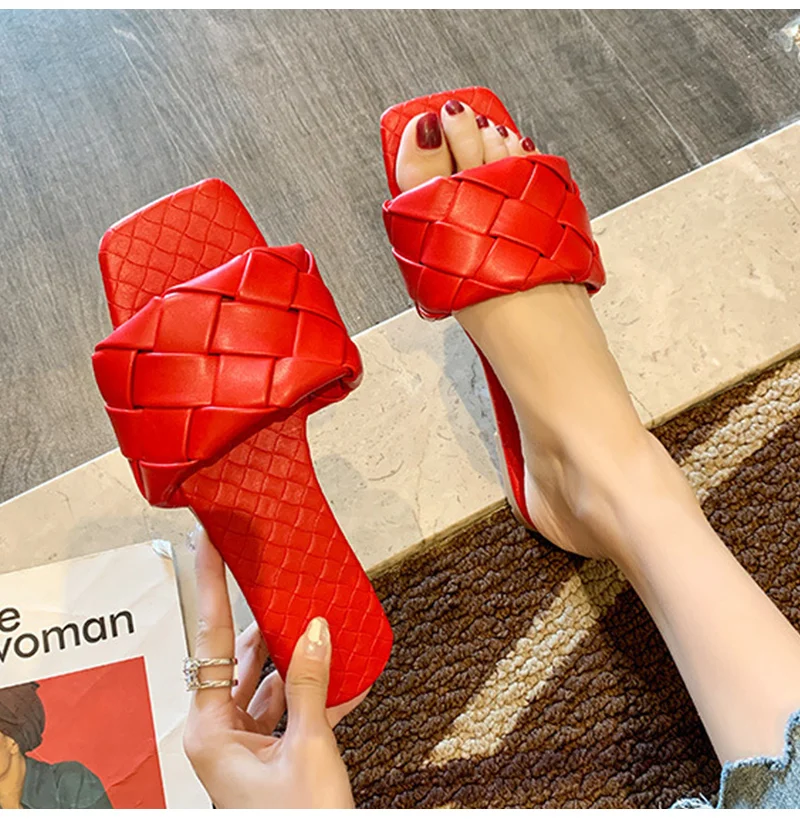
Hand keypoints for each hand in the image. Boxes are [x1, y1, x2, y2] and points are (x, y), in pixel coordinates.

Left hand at [182, 529, 365, 807]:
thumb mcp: (307, 747)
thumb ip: (310, 684)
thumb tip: (315, 631)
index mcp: (210, 730)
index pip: (210, 640)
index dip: (209, 587)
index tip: (207, 547)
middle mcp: (220, 732)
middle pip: (240, 656)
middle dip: (266, 619)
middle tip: (275, 577)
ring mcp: (245, 742)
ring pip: (268, 679)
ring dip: (296, 655)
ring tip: (318, 619)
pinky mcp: (270, 751)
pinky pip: (288, 706)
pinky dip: (313, 690)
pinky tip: (342, 673)